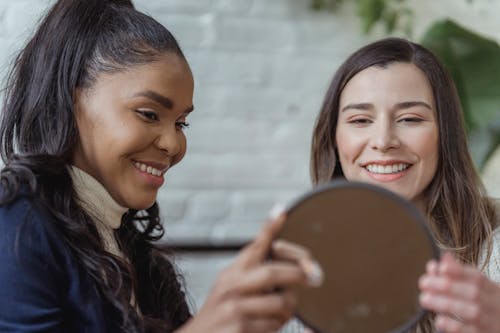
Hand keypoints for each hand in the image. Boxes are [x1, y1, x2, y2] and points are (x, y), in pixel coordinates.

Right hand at [177, 212, 322, 332]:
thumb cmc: (221, 314)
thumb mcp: (230, 288)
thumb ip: (253, 273)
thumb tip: (286, 259)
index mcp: (232, 272)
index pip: (254, 246)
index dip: (270, 229)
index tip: (282, 213)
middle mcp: (231, 286)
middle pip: (272, 273)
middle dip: (297, 275)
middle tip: (311, 278)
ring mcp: (233, 307)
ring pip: (279, 302)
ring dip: (289, 309)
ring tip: (283, 312)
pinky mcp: (239, 328)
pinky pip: (273, 325)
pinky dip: (277, 327)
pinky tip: (266, 327)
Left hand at [419, 252, 499, 332]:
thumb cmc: (487, 305)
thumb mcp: (479, 288)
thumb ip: (460, 273)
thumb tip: (443, 258)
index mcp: (492, 289)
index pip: (477, 277)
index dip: (459, 271)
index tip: (441, 267)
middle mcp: (493, 304)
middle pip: (473, 293)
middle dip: (446, 286)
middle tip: (423, 283)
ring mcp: (491, 322)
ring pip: (471, 312)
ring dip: (445, 304)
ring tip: (424, 299)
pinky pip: (470, 332)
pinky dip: (454, 326)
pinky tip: (439, 320)